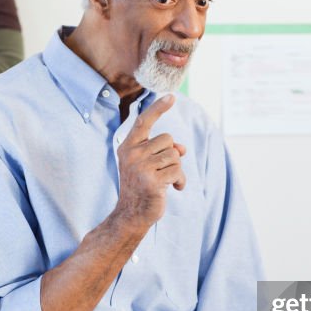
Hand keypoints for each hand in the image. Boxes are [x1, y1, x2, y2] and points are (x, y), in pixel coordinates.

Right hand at [113, 95, 187, 230]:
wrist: (132, 214)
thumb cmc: (142, 186)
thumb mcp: (150, 164)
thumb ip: (163, 151)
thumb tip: (182, 148)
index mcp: (127, 146)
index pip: (143, 121)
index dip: (158, 108)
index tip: (171, 96)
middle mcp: (131, 154)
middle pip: (168, 139)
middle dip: (172, 154)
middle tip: (162, 171)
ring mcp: (140, 167)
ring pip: (175, 155)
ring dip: (177, 169)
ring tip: (167, 181)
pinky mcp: (151, 181)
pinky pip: (178, 171)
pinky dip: (180, 181)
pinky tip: (173, 188)